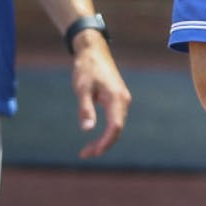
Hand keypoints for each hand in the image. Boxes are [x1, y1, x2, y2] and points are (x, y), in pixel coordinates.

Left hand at [70, 31, 131, 157]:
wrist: (94, 51)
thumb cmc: (87, 68)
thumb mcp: (82, 89)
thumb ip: (85, 109)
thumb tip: (88, 130)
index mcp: (116, 98)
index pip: (115, 127)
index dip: (105, 142)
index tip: (90, 153)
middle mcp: (123, 100)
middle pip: (117, 129)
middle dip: (103, 144)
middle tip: (84, 154)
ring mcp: (122, 99)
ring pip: (117, 125)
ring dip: (105, 139)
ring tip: (88, 149)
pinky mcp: (118, 99)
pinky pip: (116, 120)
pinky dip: (107, 131)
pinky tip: (96, 136)